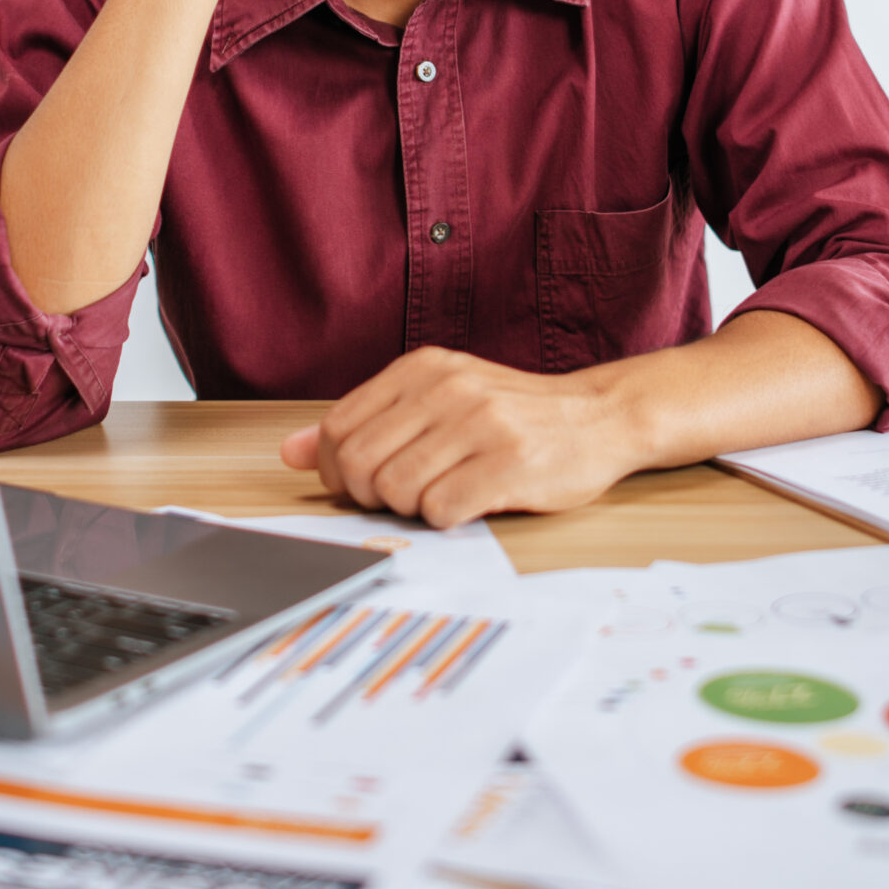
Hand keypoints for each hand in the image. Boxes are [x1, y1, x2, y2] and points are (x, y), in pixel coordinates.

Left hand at [278, 348, 642, 528]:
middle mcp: (449, 388)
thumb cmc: (512, 417)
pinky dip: (445, 519)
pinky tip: (468, 503)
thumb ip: (366, 424)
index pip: (338, 429)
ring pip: (396, 490)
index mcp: (423, 368)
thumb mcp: (436, 402)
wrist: (598, 418)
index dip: (339, 471)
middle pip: (360, 464)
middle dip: (371, 496)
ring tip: (442, 495)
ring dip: (411, 509)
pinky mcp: (510, 463)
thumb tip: (290, 453)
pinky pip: (441, 510)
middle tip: (405, 496)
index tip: (365, 483)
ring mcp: (481, 423)